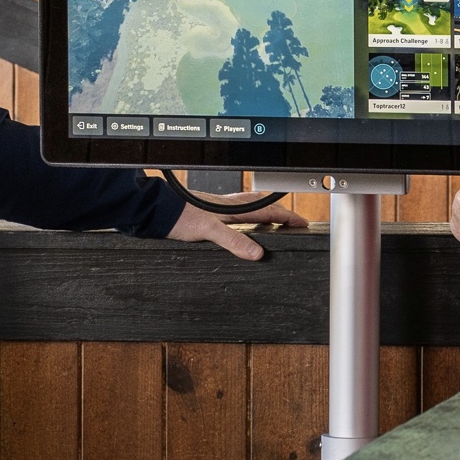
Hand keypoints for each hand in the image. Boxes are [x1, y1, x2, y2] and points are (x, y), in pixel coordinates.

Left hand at [165, 192, 308, 259]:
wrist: (157, 211)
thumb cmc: (179, 216)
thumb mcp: (208, 231)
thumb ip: (233, 241)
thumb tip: (257, 253)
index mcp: (234, 209)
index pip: (269, 211)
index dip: (288, 217)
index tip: (303, 223)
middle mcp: (229, 206)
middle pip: (262, 207)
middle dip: (281, 214)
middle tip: (294, 222)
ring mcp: (219, 209)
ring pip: (250, 209)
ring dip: (265, 214)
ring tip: (275, 224)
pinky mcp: (209, 213)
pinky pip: (237, 214)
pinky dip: (247, 219)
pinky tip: (242, 227)